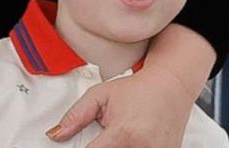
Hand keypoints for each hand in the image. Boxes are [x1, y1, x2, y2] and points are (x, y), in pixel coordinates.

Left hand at [47, 61, 196, 146]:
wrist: (171, 86)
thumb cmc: (138, 89)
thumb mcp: (100, 95)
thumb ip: (76, 115)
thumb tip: (56, 134)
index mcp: (123, 132)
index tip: (78, 147)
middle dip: (103, 147)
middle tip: (106, 136)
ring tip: (120, 137)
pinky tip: (134, 140)